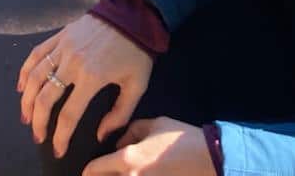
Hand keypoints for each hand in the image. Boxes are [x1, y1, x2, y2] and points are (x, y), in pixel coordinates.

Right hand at [17, 14, 154, 157]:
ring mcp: (63, 47)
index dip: (60, 136)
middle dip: (38, 122)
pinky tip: (22, 86)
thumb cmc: (136, 50)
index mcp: (92, 77)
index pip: (69, 115)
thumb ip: (121, 113)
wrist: (133, 13)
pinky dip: (26, 71)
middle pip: (45, 98)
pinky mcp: (60, 36)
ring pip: (35, 77)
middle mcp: (73, 63)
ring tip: (26, 116)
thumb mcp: (137, 84)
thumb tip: (101, 134)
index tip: (57, 149)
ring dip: (27, 100)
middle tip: (38, 136)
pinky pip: (36, 54)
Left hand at [83, 118, 214, 175]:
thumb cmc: (180, 138)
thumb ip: (132, 131)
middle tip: (99, 174)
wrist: (208, 158)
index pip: (95, 170)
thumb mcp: (154, 124)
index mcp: (128, 159)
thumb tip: (119, 142)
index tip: (85, 172)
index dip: (87, 171)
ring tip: (120, 173)